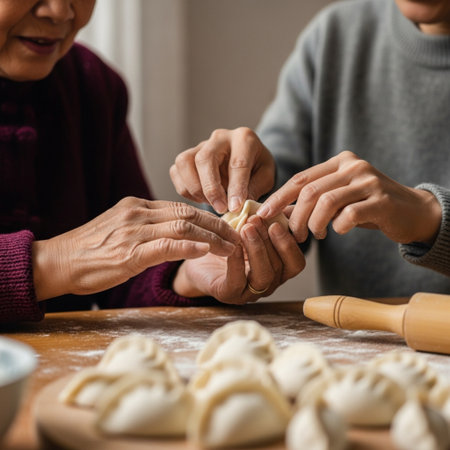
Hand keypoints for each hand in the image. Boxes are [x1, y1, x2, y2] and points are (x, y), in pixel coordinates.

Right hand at [32, 197, 239, 299]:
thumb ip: (147, 228)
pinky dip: (188, 246)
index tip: (228, 228)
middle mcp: (138, 213)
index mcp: (138, 206)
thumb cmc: (89, 251)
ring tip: (232, 248)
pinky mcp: (128, 252)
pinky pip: (165, 246)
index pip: (183, 207)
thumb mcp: (120, 230)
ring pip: (182, 227)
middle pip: (188, 214)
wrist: (57, 261)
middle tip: (239, 236)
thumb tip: (174, 233)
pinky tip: (205, 250)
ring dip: (212, 237)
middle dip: (218, 226)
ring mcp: (133, 231)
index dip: (210, 218)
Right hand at [170, 127, 275, 213]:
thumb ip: (254, 189)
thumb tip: (237, 206)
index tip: (235, 208)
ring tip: (211, 203)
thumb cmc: (257, 169)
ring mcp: (199, 145)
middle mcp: (219, 137)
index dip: (236, 188)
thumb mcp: (265, 177)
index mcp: (244, 139)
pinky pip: (176, 172)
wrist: (246, 160)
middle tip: (220, 209)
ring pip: (185, 162)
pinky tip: (202, 198)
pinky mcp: (186, 156)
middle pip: (205, 159)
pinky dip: (186, 190)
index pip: (237, 163)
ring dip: (195, 188)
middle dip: (211, 188)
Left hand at [173, 215, 304, 303]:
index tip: (276, 222)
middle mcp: (268, 283)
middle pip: (280, 267)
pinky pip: (237, 281)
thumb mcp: (251, 227)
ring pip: (263, 276)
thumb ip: (271, 218)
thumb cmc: (227, 241)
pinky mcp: (228, 294)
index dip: (289, 243)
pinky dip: (237, 261)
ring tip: (246, 229)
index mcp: (278, 269)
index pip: (296, 262)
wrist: (198, 255)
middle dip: (270, 241)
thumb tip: (289, 202)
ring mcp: (249, 292)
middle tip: (257, 220)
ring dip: (257, 250)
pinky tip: (233, 245)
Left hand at [257, 151, 441, 244]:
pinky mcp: (382, 200)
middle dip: (296, 217)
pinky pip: (350, 214)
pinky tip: (339, 231)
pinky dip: (339, 227)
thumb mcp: (338, 199)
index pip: (300, 179)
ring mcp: (369, 181)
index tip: (262, 214)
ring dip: (314, 224)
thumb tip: (277, 213)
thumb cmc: (367, 206)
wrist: (411, 211)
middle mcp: (353, 166)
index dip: (278, 198)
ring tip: (316, 235)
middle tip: (295, 234)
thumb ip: (311, 201)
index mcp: (339, 162)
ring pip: (326, 202)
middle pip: (310, 191)